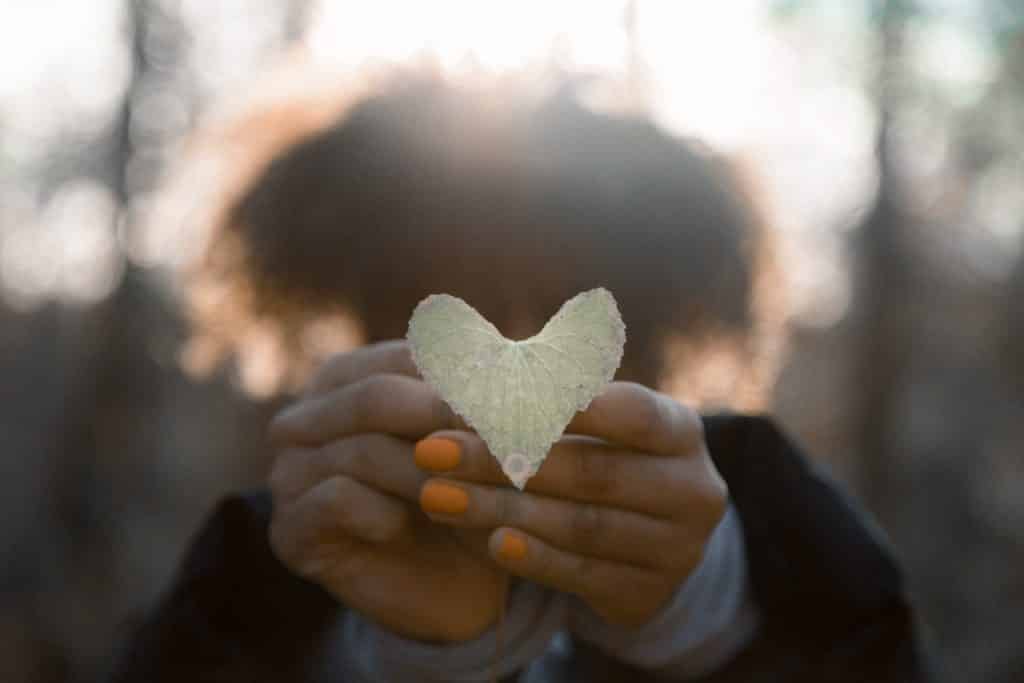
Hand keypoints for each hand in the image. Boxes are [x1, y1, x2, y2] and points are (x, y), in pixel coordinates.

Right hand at [266, 341, 506, 643]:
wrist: (452, 585)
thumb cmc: (468, 494)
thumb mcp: (481, 439)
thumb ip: (481, 394)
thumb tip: (506, 355)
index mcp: (349, 376)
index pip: (403, 359)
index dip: (463, 378)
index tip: (520, 402)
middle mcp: (308, 416)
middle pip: (375, 397)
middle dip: (444, 419)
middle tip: (502, 443)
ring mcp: (290, 471)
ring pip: (362, 451)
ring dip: (428, 473)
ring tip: (474, 492)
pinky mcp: (289, 528)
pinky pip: (337, 500)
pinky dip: (385, 511)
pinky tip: (411, 524)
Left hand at [413, 382, 727, 625]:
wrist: (646, 543)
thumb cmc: (603, 455)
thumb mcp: (590, 420)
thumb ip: (543, 391)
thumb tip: (466, 355)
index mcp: (681, 430)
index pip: (629, 412)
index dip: (563, 405)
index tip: (488, 397)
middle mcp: (692, 488)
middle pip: (592, 473)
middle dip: (503, 460)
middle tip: (432, 450)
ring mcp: (678, 547)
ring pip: (582, 527)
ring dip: (500, 509)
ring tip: (436, 496)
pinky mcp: (650, 592)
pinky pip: (583, 574)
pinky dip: (534, 557)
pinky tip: (489, 540)